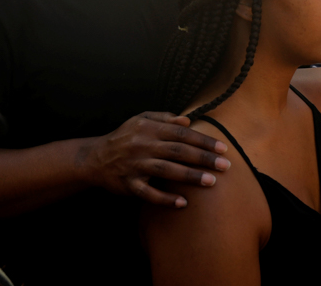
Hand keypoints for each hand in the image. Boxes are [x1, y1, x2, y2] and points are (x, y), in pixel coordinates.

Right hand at [80, 112, 230, 206]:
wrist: (95, 157)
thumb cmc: (124, 137)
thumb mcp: (140, 120)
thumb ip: (163, 118)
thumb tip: (187, 120)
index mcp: (148, 128)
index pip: (181, 133)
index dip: (202, 140)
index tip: (222, 148)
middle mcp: (143, 145)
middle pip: (178, 151)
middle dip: (203, 158)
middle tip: (225, 165)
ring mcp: (135, 165)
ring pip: (166, 171)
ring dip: (190, 176)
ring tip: (211, 182)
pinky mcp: (128, 184)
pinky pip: (149, 193)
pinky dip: (165, 199)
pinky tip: (183, 203)